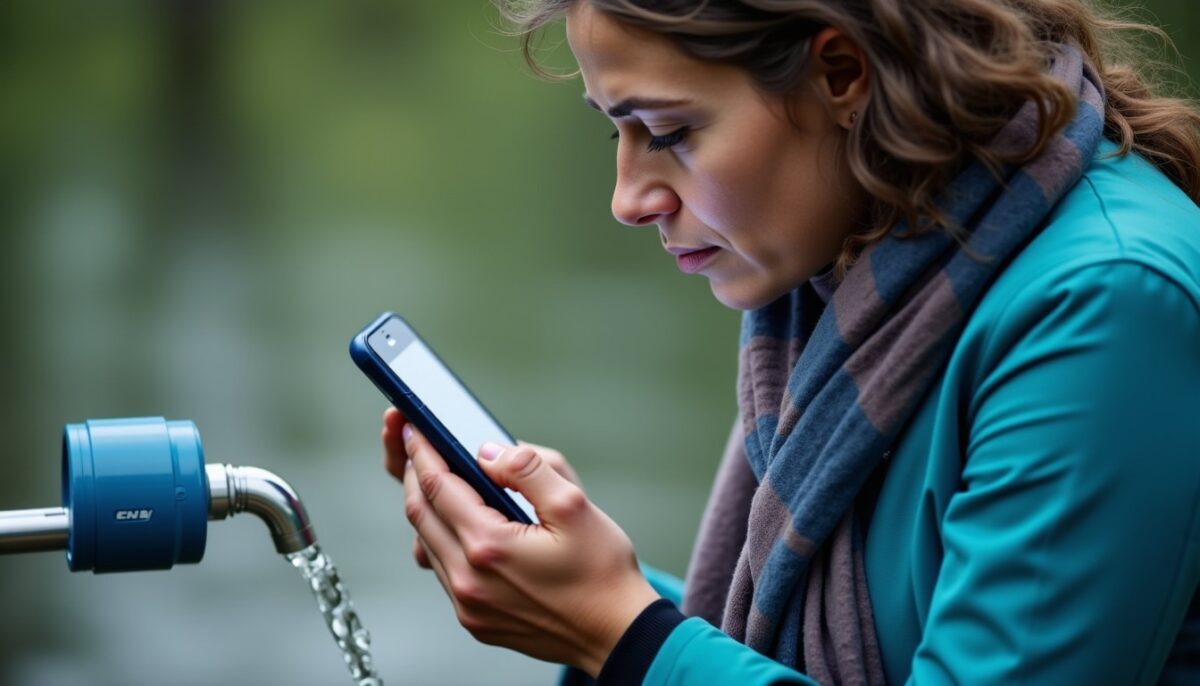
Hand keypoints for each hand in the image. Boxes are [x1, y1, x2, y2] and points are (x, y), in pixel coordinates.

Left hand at [380, 409, 659, 675]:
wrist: (617, 632)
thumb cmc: (602, 573)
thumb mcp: (574, 506)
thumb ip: (527, 469)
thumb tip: (487, 451)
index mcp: (488, 546)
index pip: (437, 487)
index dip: (422, 453)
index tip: (414, 430)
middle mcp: (468, 580)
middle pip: (421, 515)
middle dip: (416, 476)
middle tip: (418, 449)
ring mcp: (469, 606)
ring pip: (428, 544)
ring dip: (427, 509)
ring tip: (437, 481)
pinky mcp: (476, 620)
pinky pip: (444, 571)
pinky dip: (441, 539)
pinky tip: (458, 525)